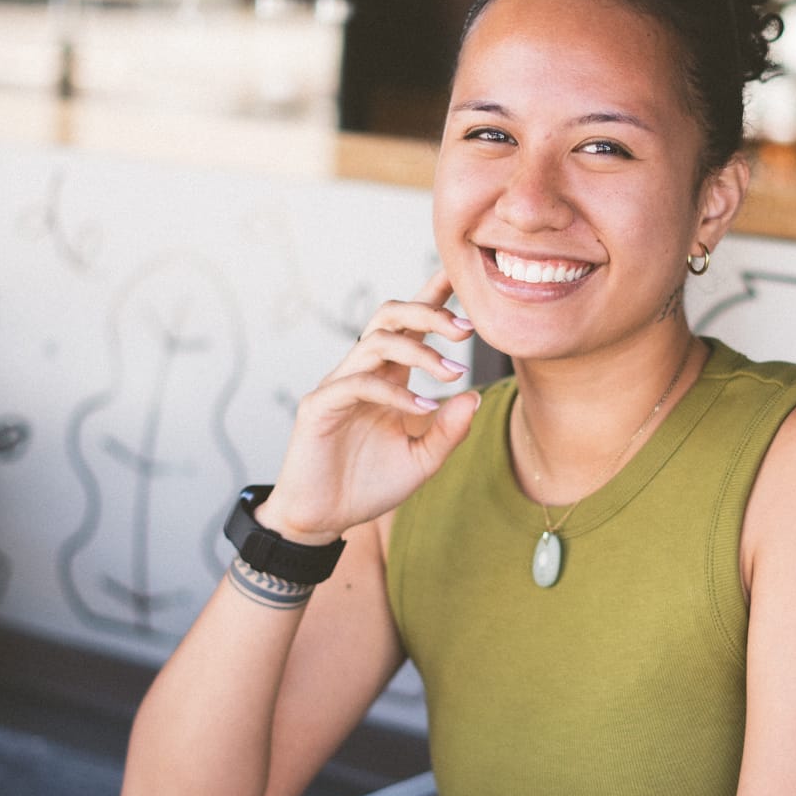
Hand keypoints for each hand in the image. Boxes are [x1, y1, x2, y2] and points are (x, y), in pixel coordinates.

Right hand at [260, 270, 479, 543]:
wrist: (324, 518)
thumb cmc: (369, 485)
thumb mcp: (422, 460)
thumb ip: (449, 431)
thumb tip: (475, 397)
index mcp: (388, 377)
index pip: (410, 326)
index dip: (432, 296)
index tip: (462, 277)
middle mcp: (363, 372)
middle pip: (390, 316)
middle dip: (429, 312)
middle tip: (467, 330)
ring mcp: (338, 385)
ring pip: (376, 342)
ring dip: (419, 351)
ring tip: (453, 373)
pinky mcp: (319, 407)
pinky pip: (359, 384)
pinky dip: (395, 392)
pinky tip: (423, 408)